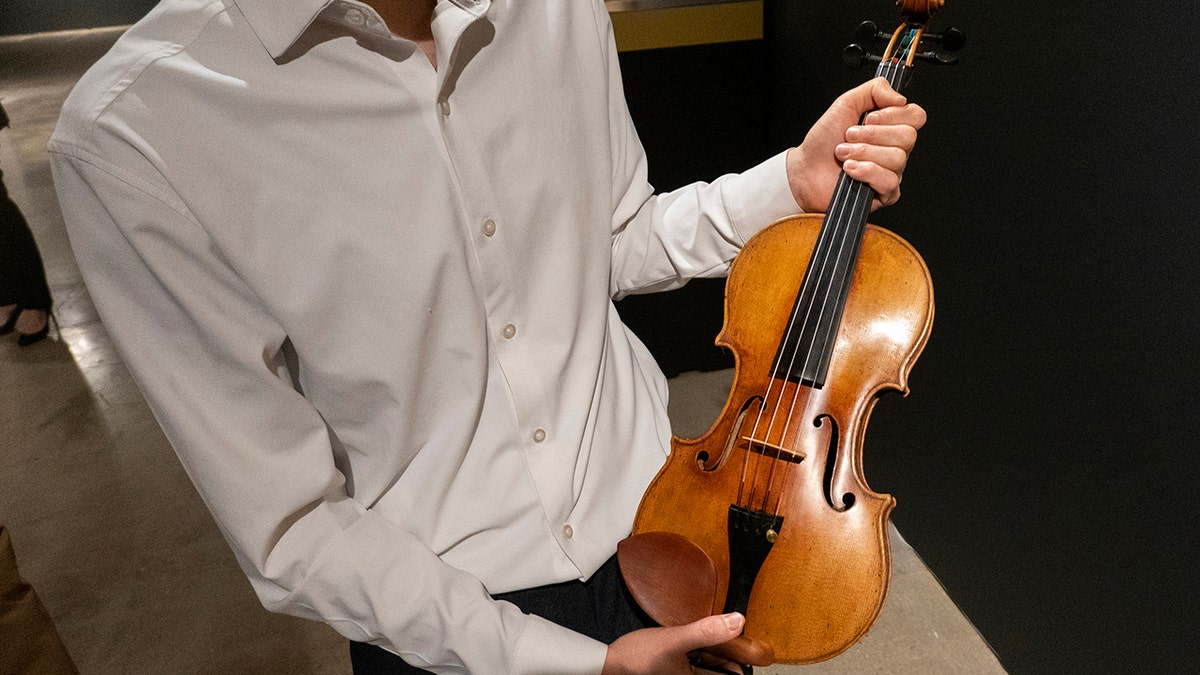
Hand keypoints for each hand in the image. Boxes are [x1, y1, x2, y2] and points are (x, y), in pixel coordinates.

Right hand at [602, 612, 746, 674]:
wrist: (611, 662)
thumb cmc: (639, 657)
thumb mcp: (676, 640)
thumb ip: (707, 632)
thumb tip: (737, 621)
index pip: (732, 673)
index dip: (738, 658)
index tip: (740, 640)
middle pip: (720, 668)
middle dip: (722, 651)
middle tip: (719, 632)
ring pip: (708, 662)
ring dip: (709, 648)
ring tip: (701, 635)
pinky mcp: (677, 670)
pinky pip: (695, 660)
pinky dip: (697, 649)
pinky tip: (690, 639)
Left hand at [786, 77, 926, 212]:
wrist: (805, 169)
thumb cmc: (823, 141)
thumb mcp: (846, 103)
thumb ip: (875, 89)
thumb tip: (900, 97)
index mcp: (891, 127)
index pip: (916, 116)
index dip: (894, 114)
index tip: (869, 117)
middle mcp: (895, 149)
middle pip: (908, 137)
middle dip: (872, 135)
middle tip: (849, 137)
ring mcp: (892, 172)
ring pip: (897, 158)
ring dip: (863, 152)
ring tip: (844, 154)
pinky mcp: (884, 194)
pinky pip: (889, 181)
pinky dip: (865, 172)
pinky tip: (850, 170)